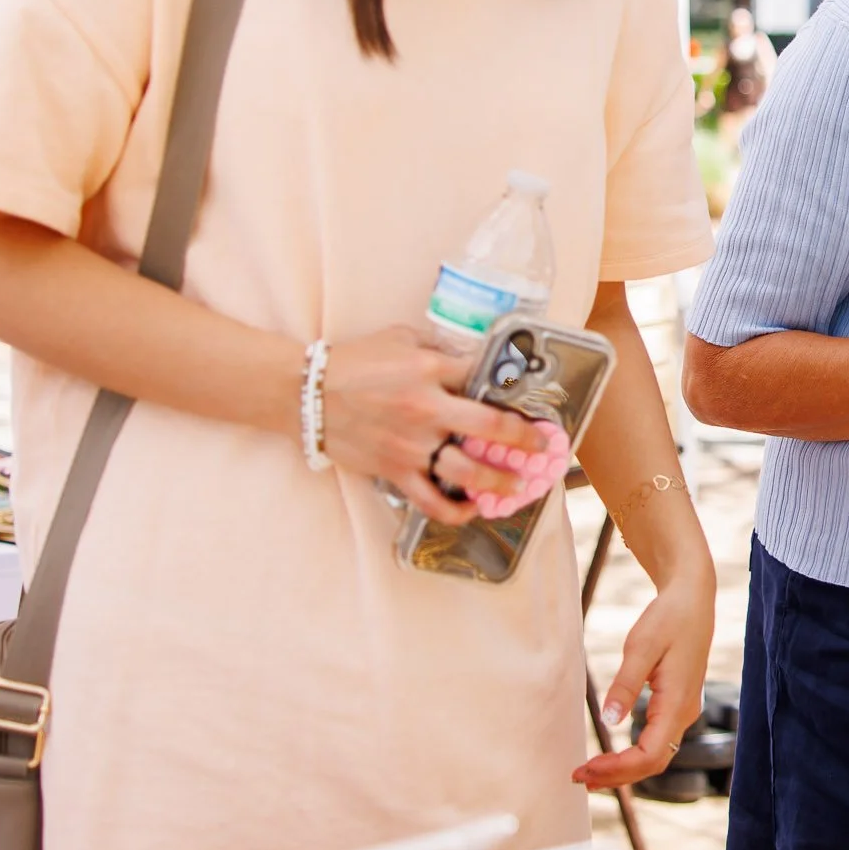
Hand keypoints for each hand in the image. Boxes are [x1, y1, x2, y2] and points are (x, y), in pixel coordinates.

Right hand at [320, 326, 572, 522]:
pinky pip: (431, 500)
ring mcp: (411, 444)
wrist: (305, 391)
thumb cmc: (353, 361)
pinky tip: (472, 509)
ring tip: (517, 486)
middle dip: (524, 439)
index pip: (484, 375)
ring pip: (467, 471)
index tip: (531, 396)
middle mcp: (426, 409)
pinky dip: (455, 510)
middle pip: (490, 427)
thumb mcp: (399, 339)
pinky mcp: (394, 470)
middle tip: (542, 447)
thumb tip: (467, 358)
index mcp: (429, 370)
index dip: (512, 385)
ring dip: (499, 481)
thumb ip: (435, 349)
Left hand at [575, 567, 714, 792]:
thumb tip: (609, 721)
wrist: (692, 599)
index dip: (618, 768)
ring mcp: (682, 711)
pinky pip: (656, 742)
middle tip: (579, 777)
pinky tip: (611, 754)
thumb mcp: (642, 646)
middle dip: (618, 776)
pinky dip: (632, 754)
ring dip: (624, 769)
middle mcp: (684, 713)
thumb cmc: (668, 619)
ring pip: (656, 755)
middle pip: (653, 763)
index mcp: (678, 703)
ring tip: (589, 772)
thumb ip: (625, 684)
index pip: (649, 755)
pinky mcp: (676, 705)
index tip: (587, 767)